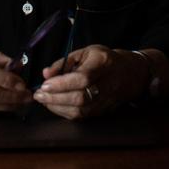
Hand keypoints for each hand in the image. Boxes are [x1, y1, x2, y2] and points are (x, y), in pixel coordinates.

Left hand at [32, 45, 151, 119]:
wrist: (130, 72)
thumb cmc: (104, 59)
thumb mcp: (85, 52)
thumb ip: (64, 62)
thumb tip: (46, 73)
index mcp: (103, 63)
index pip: (82, 78)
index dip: (62, 83)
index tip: (44, 84)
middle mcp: (107, 83)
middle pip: (81, 97)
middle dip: (56, 98)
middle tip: (39, 95)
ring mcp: (107, 100)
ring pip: (81, 110)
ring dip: (58, 107)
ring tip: (44, 100)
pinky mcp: (104, 111)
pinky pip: (83, 116)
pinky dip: (66, 112)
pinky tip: (55, 106)